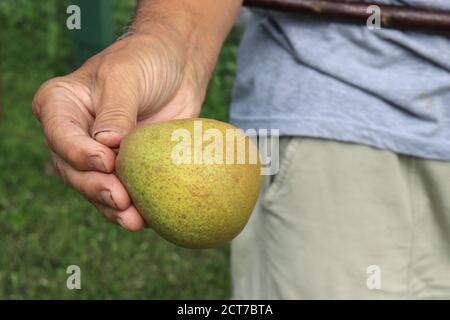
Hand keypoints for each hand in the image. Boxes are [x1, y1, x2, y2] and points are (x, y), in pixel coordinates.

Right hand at [32, 31, 206, 230]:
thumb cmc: (146, 61)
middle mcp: (75, 134)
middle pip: (73, 170)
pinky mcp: (125, 166)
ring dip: (113, 207)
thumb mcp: (126, 76)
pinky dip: (132, 207)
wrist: (177, 68)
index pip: (60, 135)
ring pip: (96, 187)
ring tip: (134, 220)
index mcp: (61, 105)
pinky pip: (122, 192)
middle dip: (96, 188)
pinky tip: (146, 218)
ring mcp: (99, 154)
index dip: (78, 154)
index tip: (105, 162)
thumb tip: (106, 146)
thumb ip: (115, 111)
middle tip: (121, 200)